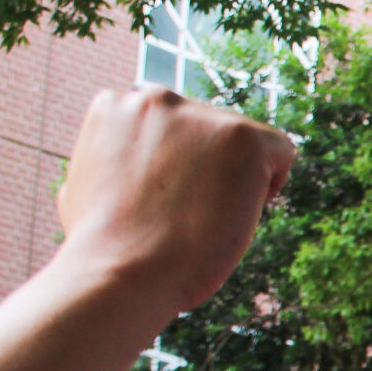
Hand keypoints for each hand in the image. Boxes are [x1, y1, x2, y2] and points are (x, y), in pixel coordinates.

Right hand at [55, 86, 294, 319]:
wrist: (121, 273)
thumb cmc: (104, 247)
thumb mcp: (90, 185)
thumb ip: (117, 159)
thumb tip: (142, 160)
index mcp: (117, 104)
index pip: (171, 126)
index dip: (177, 168)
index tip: (162, 203)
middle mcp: (156, 97)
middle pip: (208, 132)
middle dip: (206, 170)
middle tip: (183, 215)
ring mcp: (200, 115)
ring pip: (243, 144)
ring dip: (234, 180)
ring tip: (202, 217)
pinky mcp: (242, 137)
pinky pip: (281, 150)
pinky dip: (271, 184)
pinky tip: (239, 212)